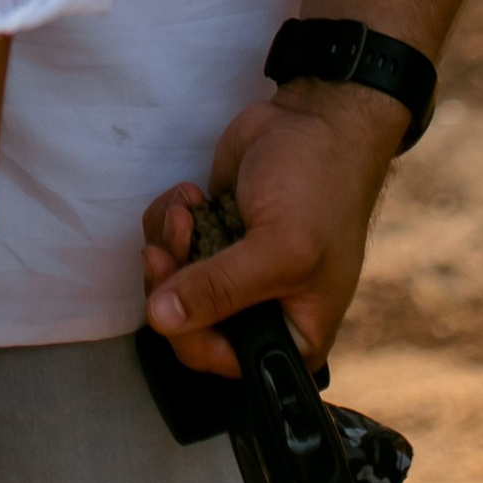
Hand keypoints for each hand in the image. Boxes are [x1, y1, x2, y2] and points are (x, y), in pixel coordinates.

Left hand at [139, 78, 405, 380]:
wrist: (313, 121)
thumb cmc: (319, 189)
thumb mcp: (280, 247)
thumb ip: (221, 289)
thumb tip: (163, 319)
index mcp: (292, 335)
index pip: (221, 361)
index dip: (187, 334)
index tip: (170, 292)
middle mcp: (259, 311)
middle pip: (184, 324)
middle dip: (170, 279)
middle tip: (173, 239)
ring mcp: (231, 272)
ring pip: (168, 281)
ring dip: (168, 242)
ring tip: (190, 208)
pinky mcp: (211, 235)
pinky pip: (167, 244)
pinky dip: (171, 219)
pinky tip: (195, 195)